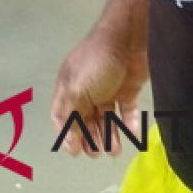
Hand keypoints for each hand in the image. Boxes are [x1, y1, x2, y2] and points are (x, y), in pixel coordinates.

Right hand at [51, 27, 148, 157]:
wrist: (128, 39)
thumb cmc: (97, 64)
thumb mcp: (77, 90)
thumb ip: (71, 116)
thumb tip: (69, 141)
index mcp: (69, 86)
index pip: (61, 114)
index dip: (66, 133)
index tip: (75, 151)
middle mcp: (86, 88)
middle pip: (85, 118)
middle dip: (89, 137)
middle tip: (96, 153)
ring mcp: (107, 88)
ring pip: (106, 117)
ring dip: (109, 134)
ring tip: (114, 150)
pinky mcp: (127, 88)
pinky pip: (126, 109)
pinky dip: (128, 122)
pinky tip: (131, 132)